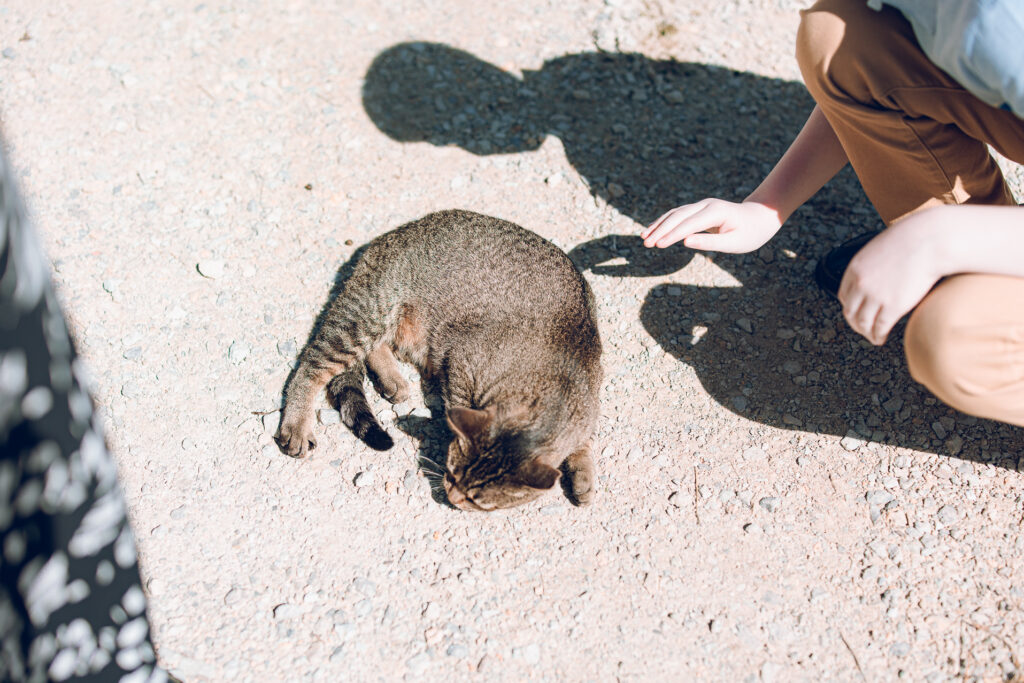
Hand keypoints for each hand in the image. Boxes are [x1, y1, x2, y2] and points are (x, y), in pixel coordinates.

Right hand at [641, 199, 782, 252]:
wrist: (759, 217)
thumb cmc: (749, 233)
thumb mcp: (734, 243)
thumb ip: (710, 242)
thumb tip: (685, 242)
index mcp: (715, 212)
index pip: (689, 224)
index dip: (672, 235)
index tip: (658, 245)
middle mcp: (706, 205)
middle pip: (678, 216)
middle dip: (660, 230)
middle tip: (646, 243)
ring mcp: (701, 206)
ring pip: (674, 214)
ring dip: (658, 225)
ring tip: (643, 238)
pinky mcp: (697, 210)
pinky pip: (677, 215)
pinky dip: (663, 222)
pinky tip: (652, 230)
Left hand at [838, 211, 944, 344]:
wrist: (930, 241)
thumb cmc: (912, 240)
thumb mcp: (880, 248)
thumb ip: (873, 264)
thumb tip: (877, 273)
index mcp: (855, 269)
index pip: (844, 296)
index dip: (850, 307)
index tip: (856, 312)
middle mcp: (861, 284)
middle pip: (850, 312)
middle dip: (855, 324)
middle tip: (862, 330)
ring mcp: (876, 296)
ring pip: (863, 323)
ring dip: (866, 333)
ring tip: (872, 337)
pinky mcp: (893, 306)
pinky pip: (880, 327)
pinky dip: (877, 336)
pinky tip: (880, 339)